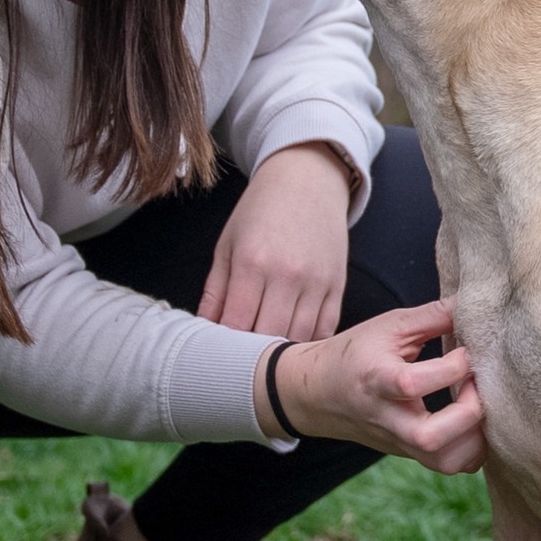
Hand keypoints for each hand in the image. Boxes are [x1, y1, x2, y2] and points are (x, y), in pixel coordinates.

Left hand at [199, 142, 352, 340]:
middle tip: (240, 361)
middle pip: (268, 337)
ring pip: (298, 338)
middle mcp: (287, 275)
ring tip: (265, 356)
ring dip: (281, 352)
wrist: (307, 179)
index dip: (226, 347)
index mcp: (253, 263)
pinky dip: (309, 342)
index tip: (218, 354)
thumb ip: (216, 290)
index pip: (236, 325)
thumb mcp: (228, 244)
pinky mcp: (337, 285)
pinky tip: (294, 343)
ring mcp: (317, 282)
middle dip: (252, 356)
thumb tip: (203, 329)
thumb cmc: (261, 210)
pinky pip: (325, 329)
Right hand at [258, 300, 486, 475]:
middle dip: (467, 414)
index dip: (451, 368)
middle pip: (428, 438)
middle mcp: (387, 418)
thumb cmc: (356, 353)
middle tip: (477, 385)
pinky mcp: (409, 453)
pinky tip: (475, 422)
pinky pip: (448, 465)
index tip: (467, 351)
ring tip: (480, 405)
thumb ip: (433, 315)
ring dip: (474, 438)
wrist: (318, 392)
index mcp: (377, 379)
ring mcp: (399, 442)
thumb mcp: (389, 326)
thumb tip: (475, 305)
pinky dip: (471, 451)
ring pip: (443, 462)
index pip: (412, 384)